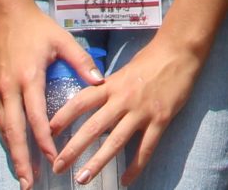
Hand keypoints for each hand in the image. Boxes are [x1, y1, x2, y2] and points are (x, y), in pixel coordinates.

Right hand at [0, 0, 99, 187]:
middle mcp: (9, 88)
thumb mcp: (62, 40)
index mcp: (29, 78)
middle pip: (13, 132)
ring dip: (12, 152)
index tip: (54, 160)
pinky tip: (13, 148)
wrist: (4, 13)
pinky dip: (5, 136)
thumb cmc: (36, 27)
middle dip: (21, 160)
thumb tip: (101, 82)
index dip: (44, 143)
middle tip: (28, 183)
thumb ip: (81, 61)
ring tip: (22, 174)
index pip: (36, 119)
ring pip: (2, 128)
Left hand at [51, 32, 205, 183]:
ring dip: (98, 162)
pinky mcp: (161, 119)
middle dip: (73, 148)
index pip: (81, 102)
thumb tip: (94, 102)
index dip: (62, 117)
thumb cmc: (151, 58)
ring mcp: (142, 110)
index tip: (47, 133)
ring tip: (83, 178)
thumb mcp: (124, 70)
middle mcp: (123, 98)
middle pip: (93, 126)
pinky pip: (146, 148)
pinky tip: (126, 180)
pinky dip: (135, 166)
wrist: (180, 50)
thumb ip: (109, 88)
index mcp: (111, 85)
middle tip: (58, 166)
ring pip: (116, 141)